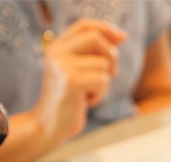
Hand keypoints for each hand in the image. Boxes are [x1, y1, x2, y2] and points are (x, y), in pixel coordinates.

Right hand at [30, 19, 127, 145]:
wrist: (48, 126)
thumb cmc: (67, 100)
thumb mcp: (80, 71)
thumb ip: (95, 53)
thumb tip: (122, 36)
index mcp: (56, 47)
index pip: (84, 25)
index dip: (105, 29)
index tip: (122, 38)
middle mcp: (56, 52)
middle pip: (95, 38)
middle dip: (111, 55)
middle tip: (112, 73)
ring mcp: (62, 65)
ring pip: (103, 63)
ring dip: (104, 81)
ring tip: (89, 93)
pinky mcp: (70, 81)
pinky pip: (102, 79)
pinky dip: (101, 93)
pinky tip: (87, 101)